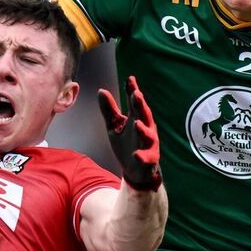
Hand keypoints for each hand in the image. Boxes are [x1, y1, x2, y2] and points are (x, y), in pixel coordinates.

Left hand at [98, 76, 161, 190]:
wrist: (135, 171)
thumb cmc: (126, 145)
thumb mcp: (114, 126)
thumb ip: (109, 110)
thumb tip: (101, 90)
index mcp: (136, 118)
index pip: (134, 102)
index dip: (133, 91)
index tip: (130, 79)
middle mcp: (145, 129)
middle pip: (143, 115)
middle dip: (140, 105)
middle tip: (136, 94)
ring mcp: (148, 144)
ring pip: (148, 135)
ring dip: (143, 129)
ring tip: (136, 123)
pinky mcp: (149, 159)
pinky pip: (146, 157)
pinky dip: (142, 156)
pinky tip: (136, 155)